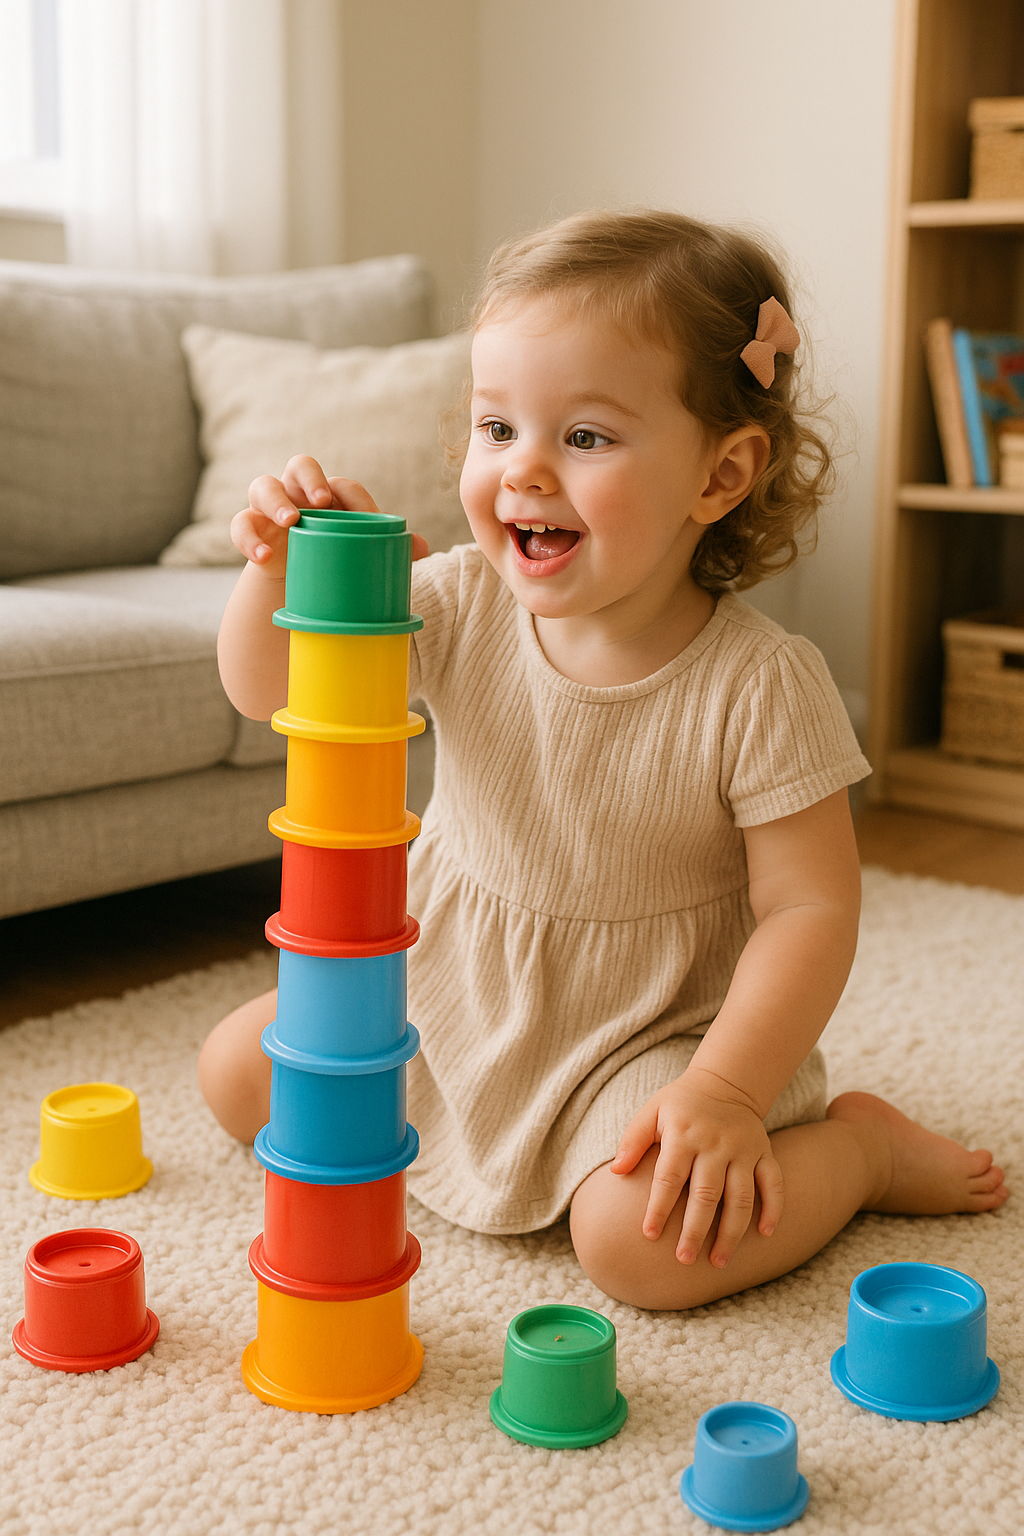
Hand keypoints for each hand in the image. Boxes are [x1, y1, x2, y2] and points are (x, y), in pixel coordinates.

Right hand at [229, 454, 429, 576]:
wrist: (296, 580)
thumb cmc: (333, 557)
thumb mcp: (359, 554)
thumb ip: (390, 548)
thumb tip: (422, 548)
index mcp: (332, 494)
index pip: (344, 485)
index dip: (356, 499)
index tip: (369, 518)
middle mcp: (299, 490)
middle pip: (300, 465)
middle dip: (311, 478)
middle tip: (322, 501)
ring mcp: (270, 506)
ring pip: (263, 486)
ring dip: (276, 501)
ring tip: (288, 523)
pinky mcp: (250, 527)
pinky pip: (242, 525)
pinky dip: (249, 539)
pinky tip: (263, 557)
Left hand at [609, 1067, 783, 1267]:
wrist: (724, 1082)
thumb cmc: (680, 1104)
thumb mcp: (651, 1111)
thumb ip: (633, 1140)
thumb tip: (615, 1172)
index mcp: (684, 1135)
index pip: (669, 1177)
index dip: (658, 1207)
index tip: (648, 1235)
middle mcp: (716, 1145)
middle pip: (706, 1194)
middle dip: (695, 1230)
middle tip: (684, 1259)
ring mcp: (743, 1150)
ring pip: (741, 1197)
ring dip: (731, 1232)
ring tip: (718, 1261)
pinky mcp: (764, 1153)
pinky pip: (774, 1183)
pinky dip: (774, 1208)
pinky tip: (765, 1235)